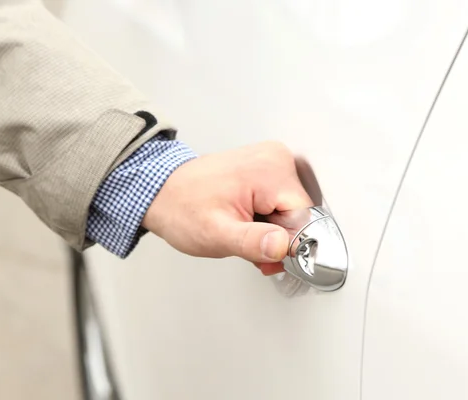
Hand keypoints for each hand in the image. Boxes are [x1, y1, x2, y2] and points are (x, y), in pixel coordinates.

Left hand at [142, 141, 312, 274]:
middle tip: (249, 246)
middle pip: (298, 214)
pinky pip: (281, 200)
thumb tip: (284, 246)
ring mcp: (272, 159)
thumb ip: (253, 242)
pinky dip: (267, 217)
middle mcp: (276, 158)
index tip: (268, 256)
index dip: (288, 244)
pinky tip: (247, 219)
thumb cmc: (183, 208)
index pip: (305, 219)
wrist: (162, 191)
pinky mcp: (266, 166)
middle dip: (278, 239)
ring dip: (271, 230)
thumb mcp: (216, 234)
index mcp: (270, 171)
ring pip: (291, 210)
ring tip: (242, 229)